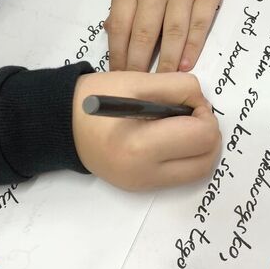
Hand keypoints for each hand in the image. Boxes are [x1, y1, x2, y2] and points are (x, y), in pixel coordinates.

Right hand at [72, 71, 220, 189]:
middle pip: (207, 159)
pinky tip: (171, 138)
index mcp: (141, 146)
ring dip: (201, 146)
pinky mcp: (143, 188)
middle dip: (207, 131)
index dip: (204, 113)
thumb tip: (203, 104)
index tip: (189, 101)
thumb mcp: (139, 80)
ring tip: (181, 125)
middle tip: (189, 113)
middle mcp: (145, 174)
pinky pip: (183, 175)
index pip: (202, 136)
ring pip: (200, 171)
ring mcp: (144, 185)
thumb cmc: (97, 97)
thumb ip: (180, 87)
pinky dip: (188, 156)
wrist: (62, 123)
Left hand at [106, 0, 229, 72]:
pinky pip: (199, 26)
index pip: (120, 27)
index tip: (117, 75)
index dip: (117, 55)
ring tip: (160, 83)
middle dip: (138, 66)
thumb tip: (112, 31)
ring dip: (165, 62)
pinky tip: (185, 65)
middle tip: (137, 87)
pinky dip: (191, 48)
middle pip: (144, 35)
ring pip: (172, 34)